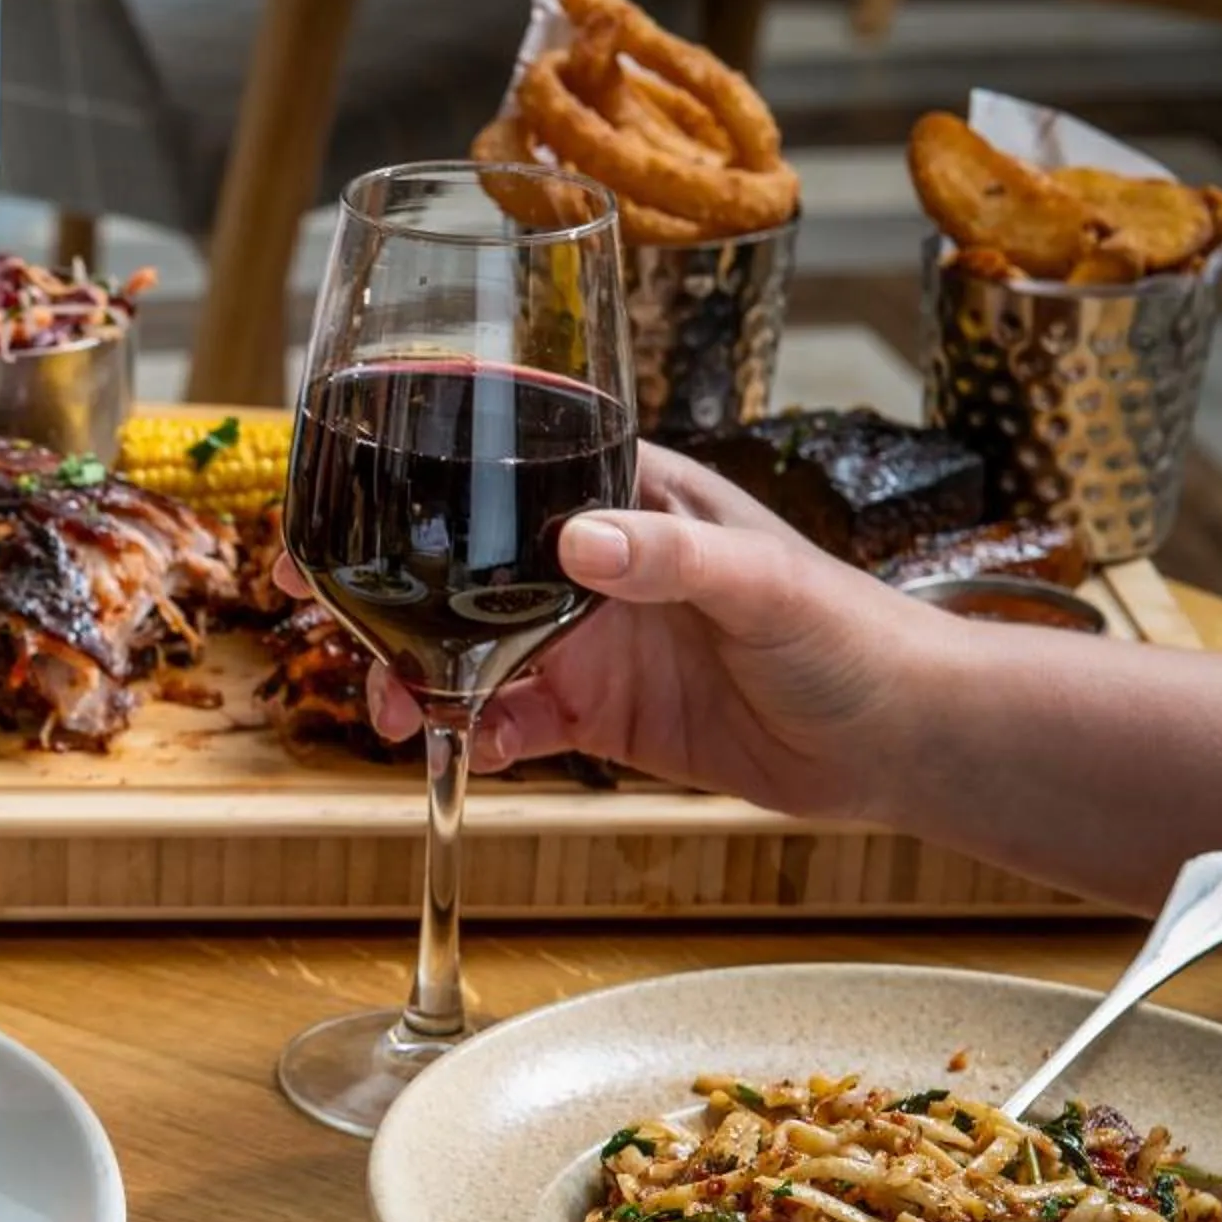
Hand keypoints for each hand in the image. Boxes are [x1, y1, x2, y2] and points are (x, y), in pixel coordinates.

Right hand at [283, 445, 932, 817]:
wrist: (902, 743)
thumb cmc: (855, 634)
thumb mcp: (763, 584)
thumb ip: (670, 559)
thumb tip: (577, 543)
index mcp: (630, 498)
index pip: (508, 471)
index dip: (423, 485)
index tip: (345, 504)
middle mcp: (598, 563)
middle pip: (464, 565)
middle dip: (391, 591)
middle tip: (320, 614)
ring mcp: (593, 640)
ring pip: (471, 648)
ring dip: (420, 676)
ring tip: (393, 711)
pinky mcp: (600, 713)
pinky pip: (511, 720)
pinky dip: (476, 735)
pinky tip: (470, 751)